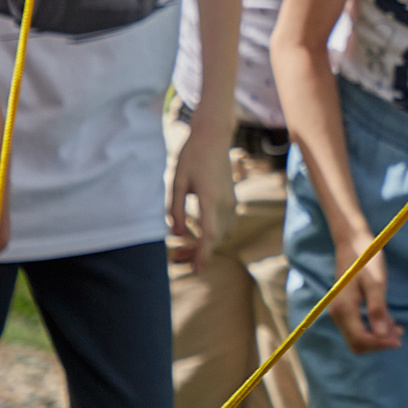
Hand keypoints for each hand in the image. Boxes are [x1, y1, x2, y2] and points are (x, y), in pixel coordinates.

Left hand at [167, 120, 235, 268]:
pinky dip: (213, 234)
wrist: (213, 137)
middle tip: (176, 258)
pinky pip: (226, 225)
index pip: (209, 235)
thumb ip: (176, 209)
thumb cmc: (192, 156)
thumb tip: (178, 234)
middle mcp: (225, 204)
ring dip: (205, 244)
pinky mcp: (232, 200)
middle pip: (215, 238)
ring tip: (183, 248)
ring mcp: (231, 202)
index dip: (202, 255)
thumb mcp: (177, 181)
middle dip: (198, 253)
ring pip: (222, 234)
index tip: (196, 271)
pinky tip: (196, 233)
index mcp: (210, 199)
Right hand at [327, 231, 401, 352]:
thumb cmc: (366, 259)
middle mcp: (338, 314)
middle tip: (400, 333)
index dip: (380, 344)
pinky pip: (357, 327)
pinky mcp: (345, 309)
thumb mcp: (376, 282)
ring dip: (378, 337)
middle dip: (379, 343)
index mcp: (344, 309)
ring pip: (357, 337)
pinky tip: (389, 322)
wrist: (352, 242)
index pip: (360, 340)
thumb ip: (378, 309)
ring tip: (398, 328)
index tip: (399, 339)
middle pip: (357, 343)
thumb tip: (381, 334)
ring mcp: (340, 312)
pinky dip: (373, 329)